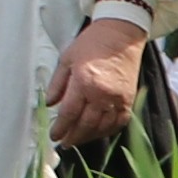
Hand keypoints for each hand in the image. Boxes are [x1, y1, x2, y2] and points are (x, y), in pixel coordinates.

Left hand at [44, 13, 152, 150]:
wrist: (120, 34)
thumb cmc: (91, 43)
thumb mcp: (66, 59)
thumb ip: (57, 84)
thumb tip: (49, 104)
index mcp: (83, 82)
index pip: (69, 113)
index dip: (60, 128)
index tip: (54, 135)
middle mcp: (102, 93)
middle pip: (86, 124)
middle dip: (73, 136)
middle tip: (64, 143)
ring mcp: (117, 98)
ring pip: (102, 127)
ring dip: (89, 137)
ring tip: (77, 140)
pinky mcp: (128, 99)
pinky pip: (119, 122)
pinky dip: (107, 130)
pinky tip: (97, 132)